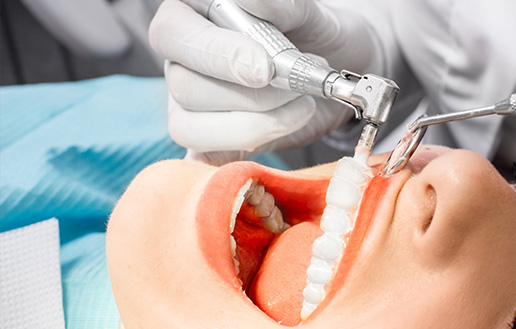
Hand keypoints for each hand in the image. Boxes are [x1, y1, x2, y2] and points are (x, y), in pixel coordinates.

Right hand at [148, 0, 384, 164]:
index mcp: (191, 17)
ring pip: (192, 128)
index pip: (173, 34)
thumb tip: (253, 5)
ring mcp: (188, 105)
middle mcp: (181, 62)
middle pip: (185, 88)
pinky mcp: (208, 143)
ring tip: (303, 104)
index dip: (217, 55)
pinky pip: (205, 159)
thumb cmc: (311, 31)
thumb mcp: (303, 12)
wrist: (335, 66)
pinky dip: (240, 155)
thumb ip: (277, 6)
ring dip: (258, 124)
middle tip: (298, 86)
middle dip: (251, 97)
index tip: (265, 71)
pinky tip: (277, 135)